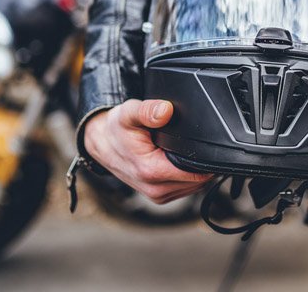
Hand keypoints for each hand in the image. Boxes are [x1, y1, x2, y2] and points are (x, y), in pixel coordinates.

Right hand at [83, 99, 212, 203]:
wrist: (102, 144)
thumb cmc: (117, 129)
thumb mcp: (129, 113)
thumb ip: (148, 110)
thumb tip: (166, 110)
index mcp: (151, 172)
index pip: (197, 173)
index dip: (205, 157)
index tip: (201, 142)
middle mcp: (156, 190)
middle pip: (199, 180)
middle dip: (200, 162)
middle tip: (188, 142)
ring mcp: (158, 196)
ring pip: (195, 186)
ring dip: (194, 170)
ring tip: (179, 150)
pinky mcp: (160, 197)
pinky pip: (186, 189)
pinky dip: (187, 176)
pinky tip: (176, 160)